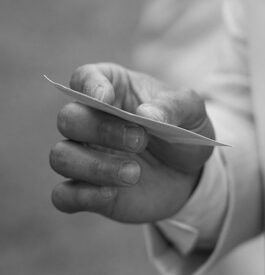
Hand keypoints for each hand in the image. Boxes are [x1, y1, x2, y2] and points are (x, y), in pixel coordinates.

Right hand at [50, 62, 214, 222]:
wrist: (190, 174)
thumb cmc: (184, 130)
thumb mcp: (192, 112)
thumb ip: (174, 106)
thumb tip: (145, 114)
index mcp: (112, 88)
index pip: (84, 78)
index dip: (89, 86)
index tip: (106, 98)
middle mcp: (90, 120)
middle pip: (69, 118)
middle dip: (100, 129)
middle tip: (140, 140)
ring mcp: (84, 155)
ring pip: (61, 156)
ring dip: (94, 166)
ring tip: (134, 173)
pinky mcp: (85, 191)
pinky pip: (64, 195)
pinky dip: (82, 196)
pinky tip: (111, 193)